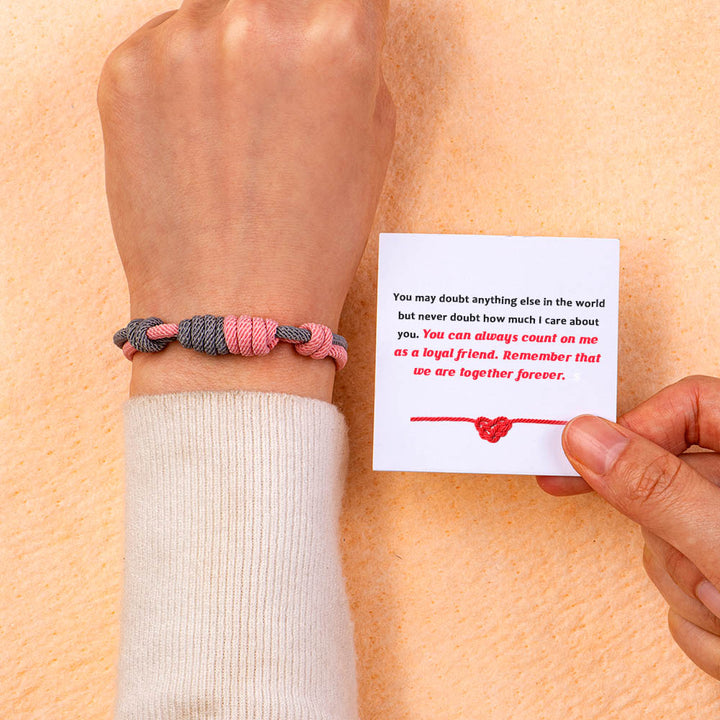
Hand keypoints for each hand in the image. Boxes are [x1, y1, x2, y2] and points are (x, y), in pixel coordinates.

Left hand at [97, 0, 394, 398]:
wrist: (232, 309)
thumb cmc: (312, 242)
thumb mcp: (372, 143)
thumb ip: (357, 57)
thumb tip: (334, 18)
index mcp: (334, 38)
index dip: (340, 9)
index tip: (330, 22)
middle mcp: (254, 21)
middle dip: (284, 25)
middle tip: (280, 81)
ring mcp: (180, 41)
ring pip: (216, 9)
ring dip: (232, 45)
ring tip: (236, 124)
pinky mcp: (125, 68)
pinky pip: (165, 44)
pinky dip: (184, 77)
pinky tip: (196, 139)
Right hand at [538, 376, 719, 678]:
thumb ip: (658, 490)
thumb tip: (587, 441)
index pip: (691, 406)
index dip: (634, 430)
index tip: (582, 459)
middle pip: (665, 486)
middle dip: (672, 544)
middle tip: (708, 579)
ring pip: (666, 545)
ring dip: (690, 594)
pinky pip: (680, 594)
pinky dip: (702, 626)